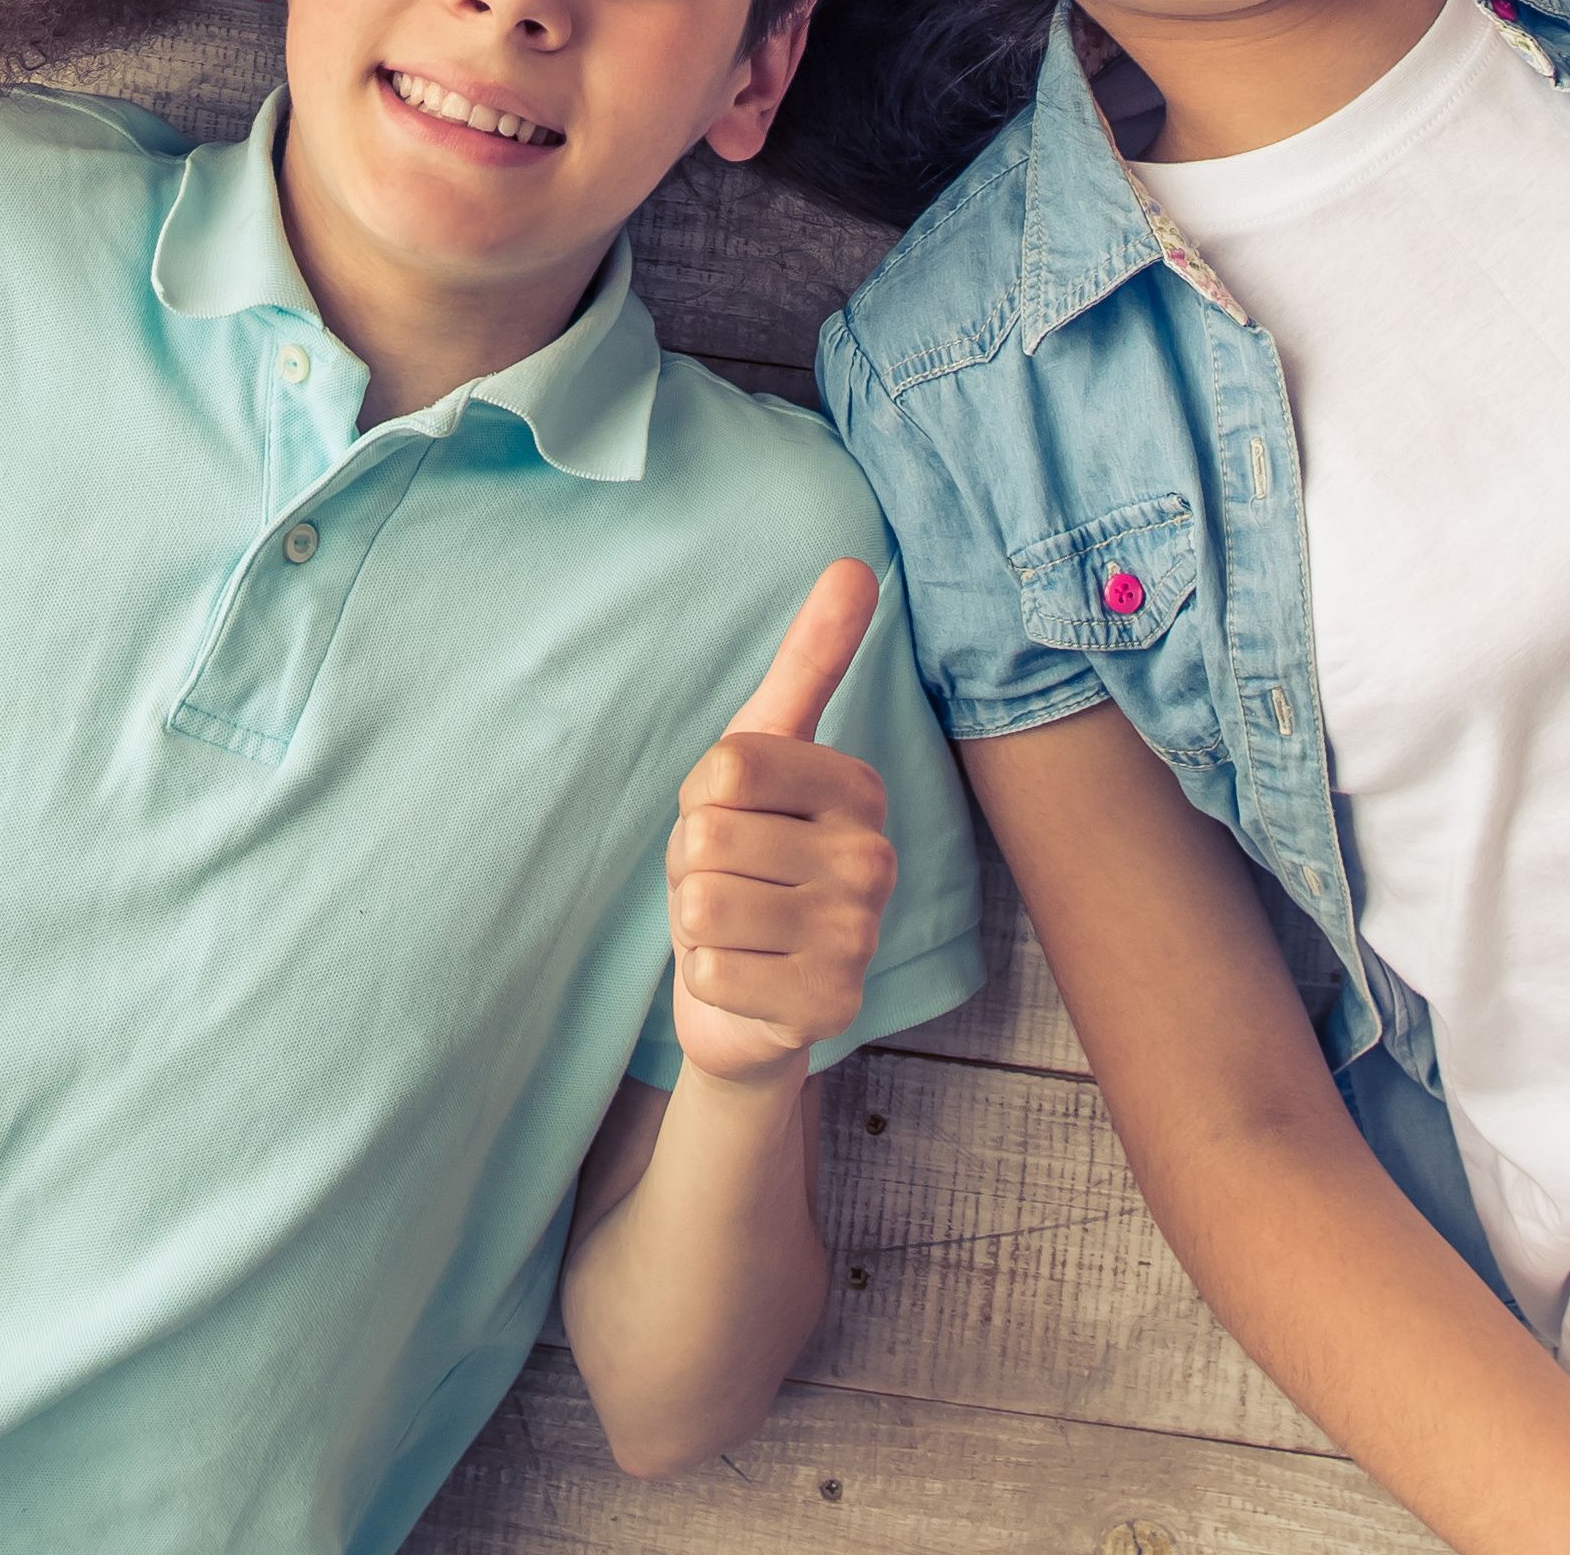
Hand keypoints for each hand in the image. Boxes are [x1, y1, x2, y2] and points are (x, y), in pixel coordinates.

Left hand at [668, 557, 898, 1085]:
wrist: (753, 992)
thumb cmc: (754, 854)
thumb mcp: (766, 749)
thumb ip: (811, 659)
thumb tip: (852, 561)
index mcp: (860, 787)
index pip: (728, 764)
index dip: (702, 796)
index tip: (734, 816)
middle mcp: (875, 858)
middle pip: (709, 837)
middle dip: (694, 864)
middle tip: (733, 881)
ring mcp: (860, 938)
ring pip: (705, 906)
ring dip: (697, 921)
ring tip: (738, 926)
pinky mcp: (830, 1009)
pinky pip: (711, 971)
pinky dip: (708, 976)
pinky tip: (747, 977)